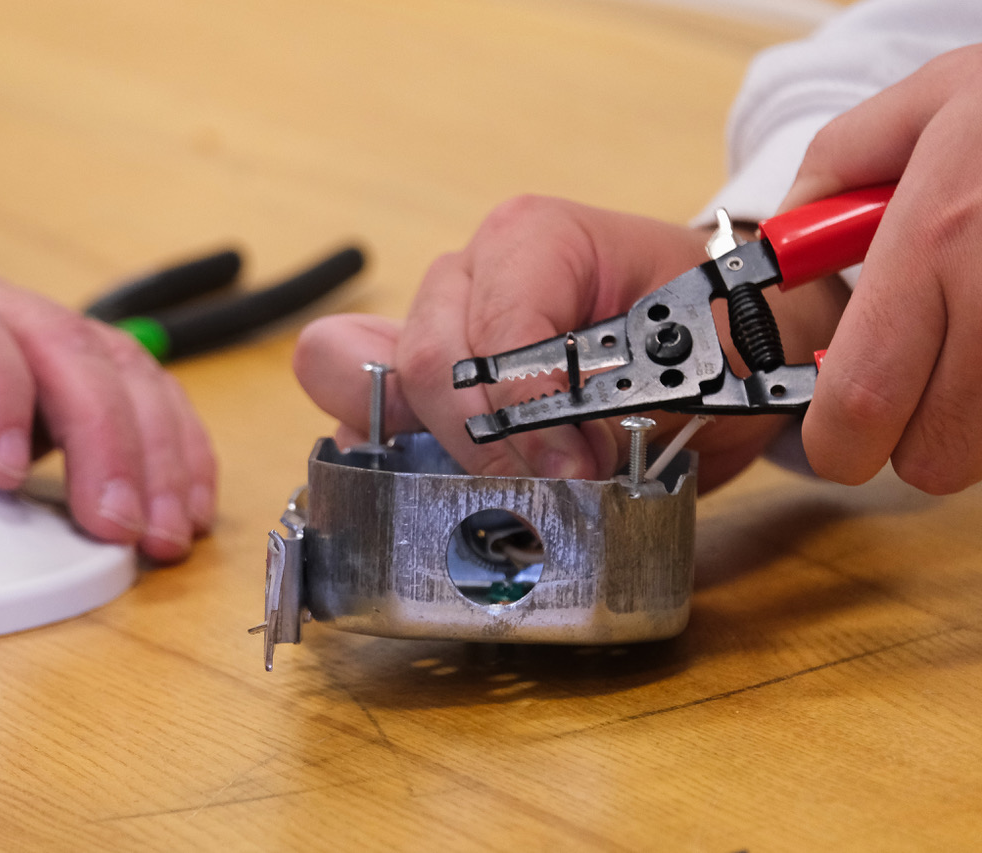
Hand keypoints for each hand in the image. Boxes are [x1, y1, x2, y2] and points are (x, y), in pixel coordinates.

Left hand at [0, 254, 214, 561]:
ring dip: (159, 450)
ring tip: (167, 529)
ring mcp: (35, 330)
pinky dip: (174, 444)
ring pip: (124, 369)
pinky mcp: (67, 365)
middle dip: (109, 442)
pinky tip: (185, 500)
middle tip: (118, 526)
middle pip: (70, 351)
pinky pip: (140, 389)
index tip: (3, 473)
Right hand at [296, 195, 846, 490]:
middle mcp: (466, 274)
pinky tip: (462, 486)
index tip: (576, 470)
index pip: (493, 333)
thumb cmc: (707, 334)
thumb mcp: (692, 362)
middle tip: (551, 484)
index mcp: (531, 240)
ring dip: (439, 452)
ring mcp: (434, 326)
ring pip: (384, 390)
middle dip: (483, 441)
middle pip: (427, 362)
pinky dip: (406, 463)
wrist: (718, 340)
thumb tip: (557, 466)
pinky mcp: (424, 381)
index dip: (528, 414)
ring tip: (512, 484)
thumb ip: (619, 402)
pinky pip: (375, 420)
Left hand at [780, 44, 981, 493]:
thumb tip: (785, 252)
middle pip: (936, 457)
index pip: (862, 403)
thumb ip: (832, 174)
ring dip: (971, 422)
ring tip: (974, 338)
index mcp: (937, 236)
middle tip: (915, 382)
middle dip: (909, 440)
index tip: (835, 431)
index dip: (837, 443)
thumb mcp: (927, 103)